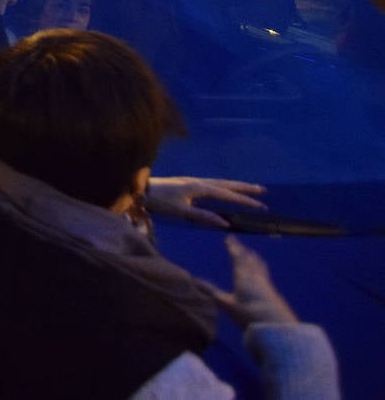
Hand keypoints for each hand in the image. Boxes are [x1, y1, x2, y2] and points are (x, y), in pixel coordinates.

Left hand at [145, 176, 265, 227]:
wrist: (141, 189)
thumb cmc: (160, 201)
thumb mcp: (181, 211)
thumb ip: (203, 216)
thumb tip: (225, 223)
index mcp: (199, 188)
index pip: (227, 194)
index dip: (244, 200)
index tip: (261, 205)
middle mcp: (199, 181)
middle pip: (227, 184)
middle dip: (245, 188)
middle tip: (263, 191)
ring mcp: (193, 181)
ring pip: (220, 182)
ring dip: (235, 185)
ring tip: (250, 188)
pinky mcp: (188, 183)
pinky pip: (212, 183)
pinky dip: (224, 186)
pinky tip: (224, 189)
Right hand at [207, 236, 298, 328]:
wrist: (276, 325)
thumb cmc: (248, 314)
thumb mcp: (226, 304)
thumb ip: (211, 291)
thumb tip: (194, 279)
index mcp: (243, 276)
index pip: (237, 257)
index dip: (233, 247)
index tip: (229, 237)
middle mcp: (255, 276)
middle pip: (249, 259)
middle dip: (243, 250)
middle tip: (238, 244)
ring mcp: (266, 283)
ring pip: (259, 265)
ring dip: (253, 257)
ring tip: (251, 253)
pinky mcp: (272, 291)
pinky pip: (264, 272)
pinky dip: (260, 266)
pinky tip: (261, 272)